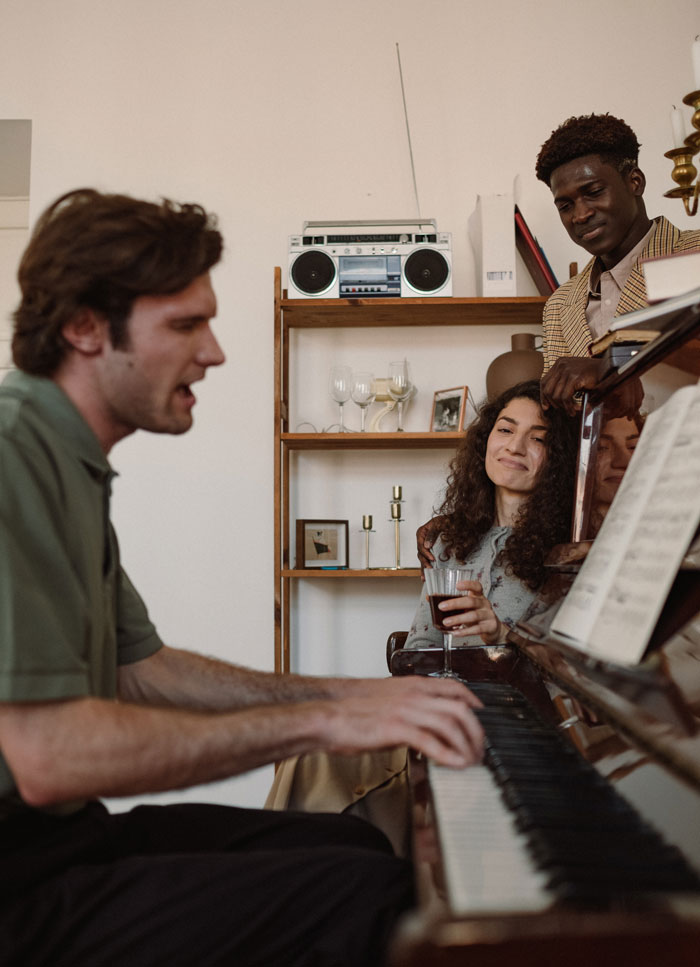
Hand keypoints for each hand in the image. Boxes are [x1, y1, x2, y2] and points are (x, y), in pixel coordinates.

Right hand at [327, 674, 483, 767]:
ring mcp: (405, 710)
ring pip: (449, 723)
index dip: (473, 702)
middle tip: (479, 749)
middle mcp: (413, 695)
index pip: (454, 687)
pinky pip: (429, 740)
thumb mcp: (390, 703)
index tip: (481, 717)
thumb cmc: (356, 712)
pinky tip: (454, 765)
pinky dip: (447, 754)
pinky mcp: (395, 728)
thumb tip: (428, 726)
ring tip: (471, 762)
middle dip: (476, 731)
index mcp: (413, 686)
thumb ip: (412, 709)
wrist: (330, 716)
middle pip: (459, 707)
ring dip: (465, 745)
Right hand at [416, 516, 446, 572]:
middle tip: (430, 568)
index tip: (432, 558)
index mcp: (421, 533)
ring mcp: (426, 547)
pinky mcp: (431, 551)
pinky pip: (426, 560)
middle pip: (420, 553)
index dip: (425, 553)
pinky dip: (426, 567)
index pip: (420, 545)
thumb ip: (431, 533)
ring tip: (425, 576)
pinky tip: (425, 576)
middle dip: (424, 562)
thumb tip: (427, 545)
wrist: (454, 521)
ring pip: (422, 559)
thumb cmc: (445, 520)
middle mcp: (422, 540)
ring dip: (424, 567)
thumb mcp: (438, 523)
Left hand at [436, 579, 504, 645]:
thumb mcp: (466, 607)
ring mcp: (488, 615)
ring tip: (446, 622)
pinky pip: (477, 629)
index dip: (468, 584)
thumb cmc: (476, 614)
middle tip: (442, 607)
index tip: (457, 585)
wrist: (493, 628)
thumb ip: (452, 602)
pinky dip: (465, 631)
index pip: (477, 586)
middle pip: (471, 601)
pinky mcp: (490, 626)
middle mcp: (484, 603)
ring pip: (473, 615)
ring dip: (458, 619)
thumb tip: (430, 598)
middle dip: (455, 604)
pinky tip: (455, 632)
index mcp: (478, 596)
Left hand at [540, 357, 605, 415]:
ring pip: (556, 395)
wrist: (608, 369)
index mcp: (559, 363)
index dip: (544, 396)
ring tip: (571, 410)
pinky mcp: (575, 377)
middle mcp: (561, 365)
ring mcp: (567, 370)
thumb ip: (562, 382)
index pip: (544, 381)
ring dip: (563, 406)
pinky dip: (569, 406)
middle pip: (547, 389)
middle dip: (553, 403)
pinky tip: (575, 409)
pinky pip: (565, 397)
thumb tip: (551, 399)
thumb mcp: (573, 375)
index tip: (547, 406)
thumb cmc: (592, 374)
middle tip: (561, 409)